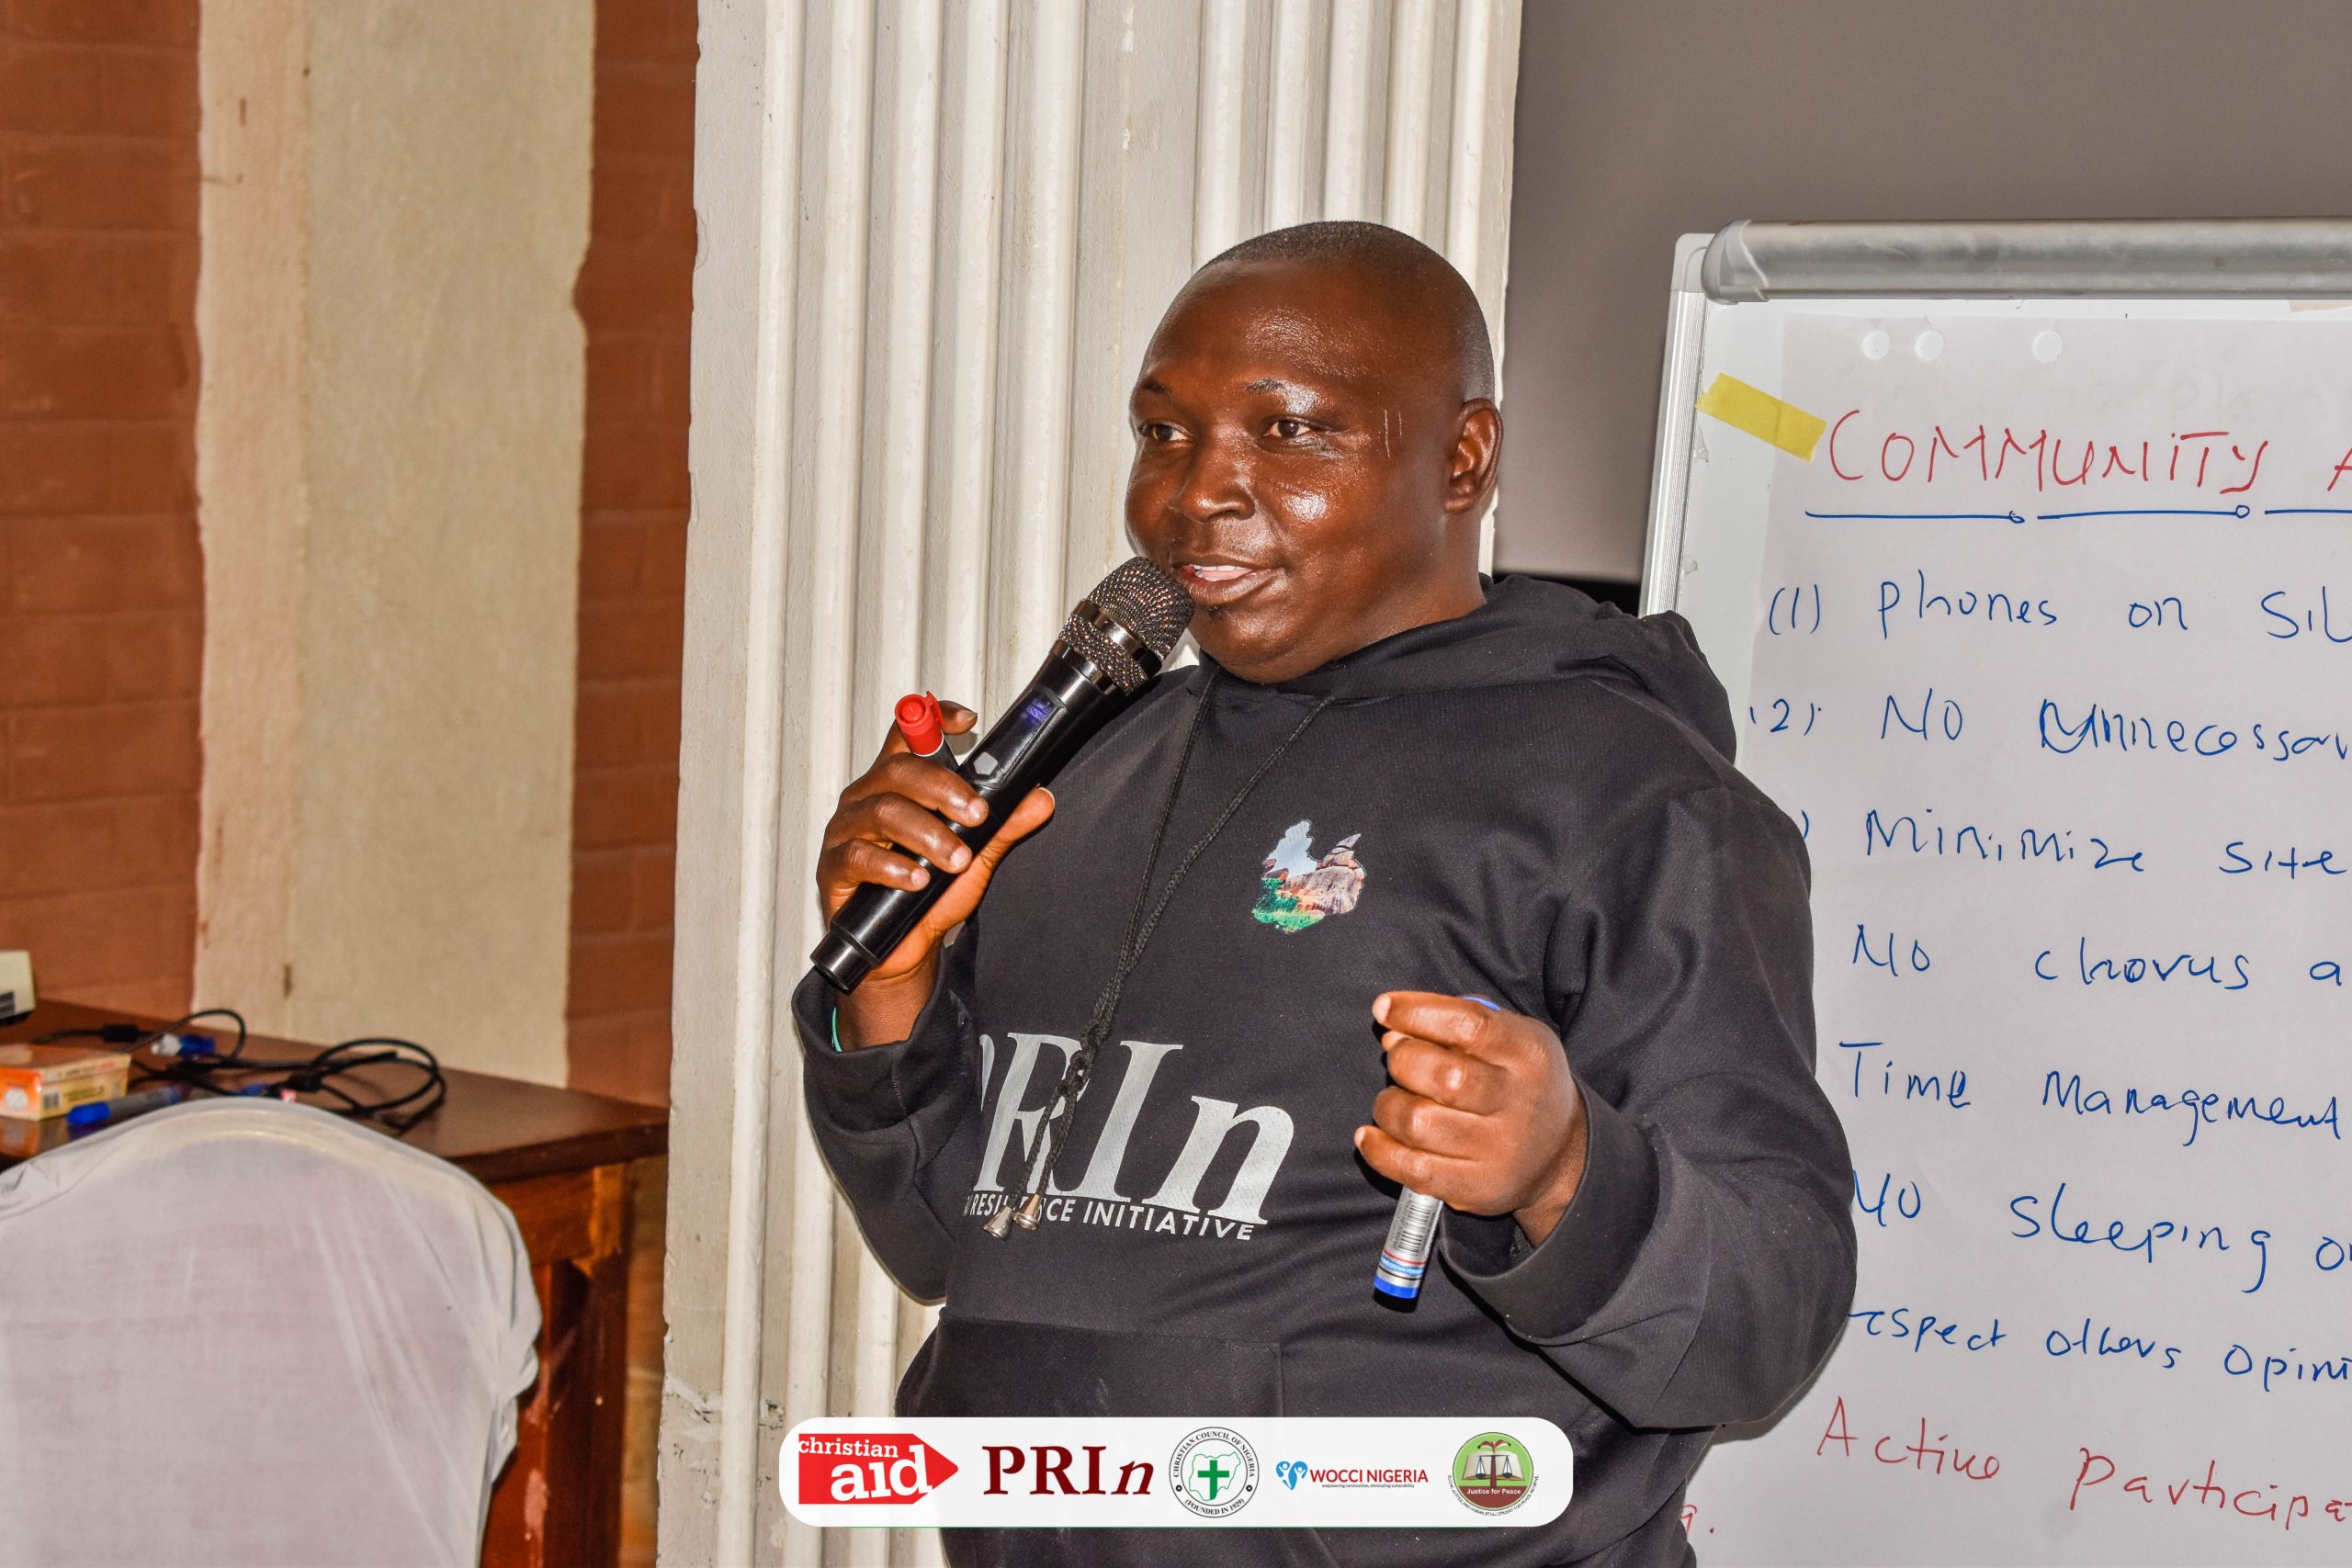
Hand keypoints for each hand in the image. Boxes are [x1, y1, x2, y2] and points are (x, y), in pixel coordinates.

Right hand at [815, 700, 1054, 1045]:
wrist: (905, 949)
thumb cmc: (933, 893)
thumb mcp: (977, 855)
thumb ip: (1004, 825)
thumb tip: (1041, 799)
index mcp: (898, 783)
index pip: (908, 735)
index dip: (932, 718)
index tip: (967, 720)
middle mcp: (868, 797)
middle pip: (898, 770)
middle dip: (942, 788)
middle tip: (976, 814)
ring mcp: (847, 830)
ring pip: (880, 811)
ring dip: (925, 833)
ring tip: (955, 859)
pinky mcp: (834, 867)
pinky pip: (857, 856)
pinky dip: (891, 866)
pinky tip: (917, 880)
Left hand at [1353, 992, 1589, 1245]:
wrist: (1559, 1153)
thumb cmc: (1517, 1081)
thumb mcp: (1509, 1036)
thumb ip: (1456, 1021)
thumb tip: (1393, 1033)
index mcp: (1528, 1054)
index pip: (1469, 1025)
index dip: (1417, 1012)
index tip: (1385, 1008)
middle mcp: (1519, 1102)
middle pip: (1443, 1075)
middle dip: (1402, 1060)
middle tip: (1399, 1060)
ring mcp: (1499, 1151)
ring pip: (1418, 1123)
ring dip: (1388, 1106)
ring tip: (1394, 1101)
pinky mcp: (1478, 1187)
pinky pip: (1413, 1170)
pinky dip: (1379, 1151)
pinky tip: (1373, 1136)